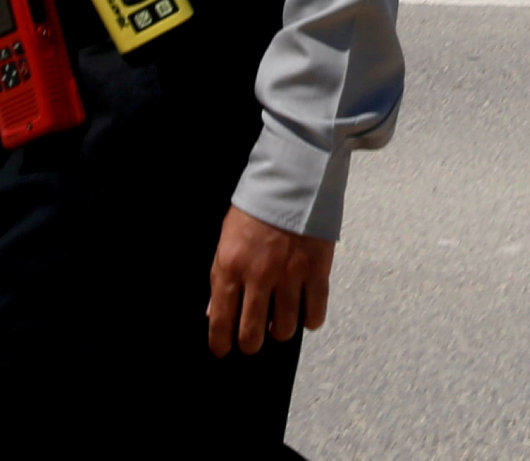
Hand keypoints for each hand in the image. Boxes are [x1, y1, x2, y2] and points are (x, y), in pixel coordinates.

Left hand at [207, 205, 333, 355]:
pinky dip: (310, 320)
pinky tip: (306, 315)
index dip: (221, 344)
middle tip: (253, 339)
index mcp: (230, 267)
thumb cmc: (255, 210)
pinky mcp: (317, 270)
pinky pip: (315, 312)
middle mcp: (259, 276)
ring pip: (285, 328)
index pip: (221, 321)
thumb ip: (219, 278)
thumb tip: (213, 313)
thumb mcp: (226, 241)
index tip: (223, 350)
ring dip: (281, 331)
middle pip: (253, 333)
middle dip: (251, 343)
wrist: (292, 180)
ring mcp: (290, 275)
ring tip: (280, 322)